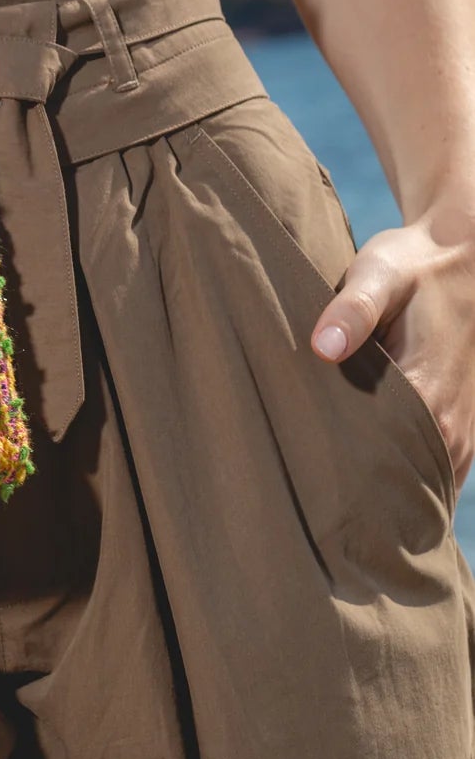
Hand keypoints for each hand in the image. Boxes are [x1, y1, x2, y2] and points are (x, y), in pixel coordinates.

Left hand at [310, 198, 474, 490]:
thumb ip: (352, 311)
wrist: (461, 257)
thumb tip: (324, 347)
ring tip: (323, 499)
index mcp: (429, 400)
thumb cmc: (413, 266)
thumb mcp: (379, 276)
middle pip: (392, 486)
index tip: (299, 488)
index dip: (337, 481)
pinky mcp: (457, 432)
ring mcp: (459, 436)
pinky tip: (354, 478)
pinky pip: (426, 473)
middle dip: (351, 496)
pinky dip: (395, 478)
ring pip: (413, 485)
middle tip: (301, 500)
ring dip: (374, 491)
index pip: (378, 466)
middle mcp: (450, 429)